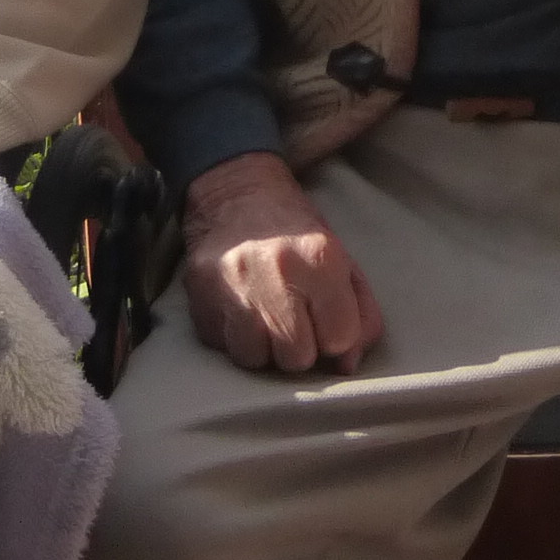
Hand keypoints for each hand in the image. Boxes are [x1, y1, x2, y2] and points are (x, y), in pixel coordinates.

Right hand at [180, 152, 383, 374]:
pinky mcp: (199, 295)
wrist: (236, 194)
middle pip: (296, 358)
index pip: (338, 339)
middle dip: (299, 347)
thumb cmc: (296, 234)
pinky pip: (221, 346)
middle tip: (293, 319)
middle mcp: (276, 272)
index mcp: (320, 259)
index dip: (334, 336)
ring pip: (254, 359)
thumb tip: (346, 365)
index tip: (324, 319)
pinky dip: (233, 337)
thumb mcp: (343, 261)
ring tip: (264, 317)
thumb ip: (359, 315)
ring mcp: (232, 284)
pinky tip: (239, 310)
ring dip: (262, 346)